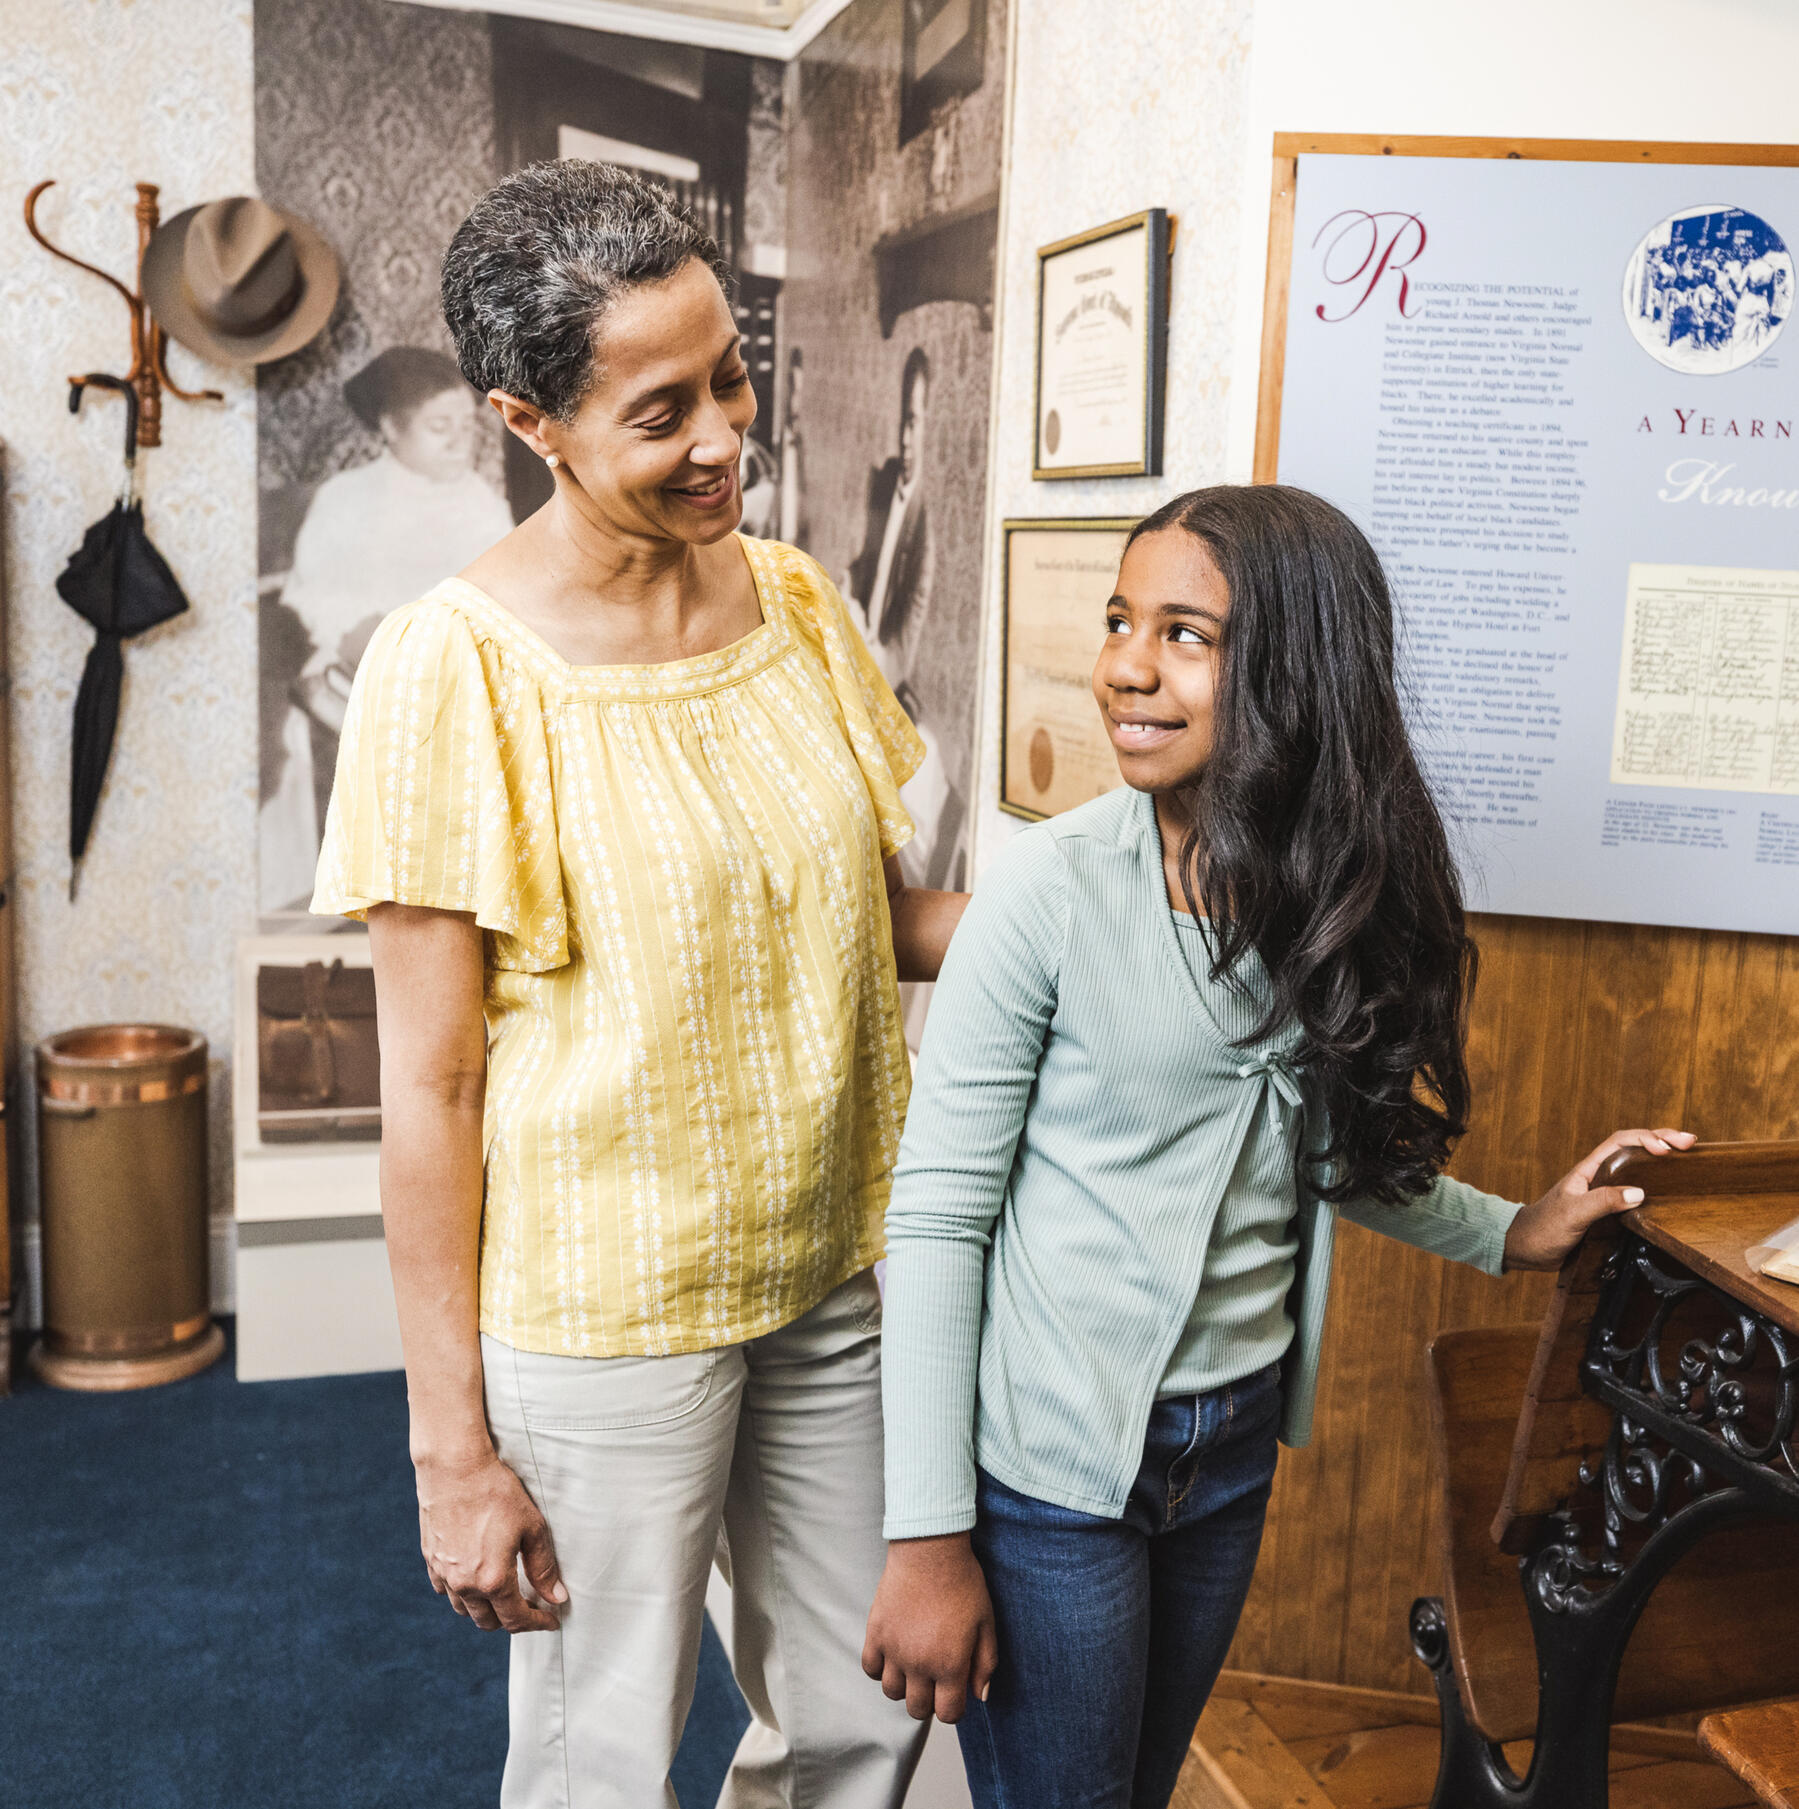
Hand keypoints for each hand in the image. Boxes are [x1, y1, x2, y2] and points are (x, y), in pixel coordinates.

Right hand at [415, 1447, 566, 1632]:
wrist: (454, 1468)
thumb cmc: (496, 1492)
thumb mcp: (530, 1527)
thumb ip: (543, 1567)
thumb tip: (557, 1598)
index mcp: (492, 1580)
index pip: (516, 1619)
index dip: (537, 1623)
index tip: (550, 1620)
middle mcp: (464, 1585)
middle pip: (488, 1622)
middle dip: (511, 1620)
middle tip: (529, 1606)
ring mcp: (444, 1574)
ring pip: (464, 1610)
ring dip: (485, 1610)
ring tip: (502, 1595)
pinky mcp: (431, 1559)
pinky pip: (445, 1590)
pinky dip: (461, 1594)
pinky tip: (473, 1580)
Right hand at [862, 1533, 997, 1723]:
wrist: (930, 1549)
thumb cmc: (963, 1583)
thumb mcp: (986, 1623)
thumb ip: (986, 1663)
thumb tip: (980, 1695)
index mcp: (949, 1665)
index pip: (948, 1714)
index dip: (954, 1706)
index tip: (956, 1689)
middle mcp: (919, 1664)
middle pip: (917, 1709)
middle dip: (930, 1700)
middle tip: (936, 1678)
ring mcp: (893, 1650)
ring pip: (892, 1692)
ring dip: (905, 1685)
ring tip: (915, 1665)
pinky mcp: (875, 1632)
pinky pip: (870, 1668)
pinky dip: (880, 1667)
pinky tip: (894, 1654)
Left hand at [1502, 1126, 1696, 1271]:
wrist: (1526, 1248)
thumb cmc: (1543, 1229)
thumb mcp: (1573, 1214)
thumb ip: (1602, 1202)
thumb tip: (1640, 1192)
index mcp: (1588, 1170)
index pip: (1620, 1143)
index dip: (1646, 1139)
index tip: (1667, 1148)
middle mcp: (1598, 1177)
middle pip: (1633, 1149)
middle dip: (1661, 1140)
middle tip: (1690, 1142)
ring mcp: (1603, 1193)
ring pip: (1636, 1168)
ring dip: (1660, 1159)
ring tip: (1687, 1155)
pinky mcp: (1607, 1211)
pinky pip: (1634, 1191)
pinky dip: (1655, 1184)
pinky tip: (1669, 1188)